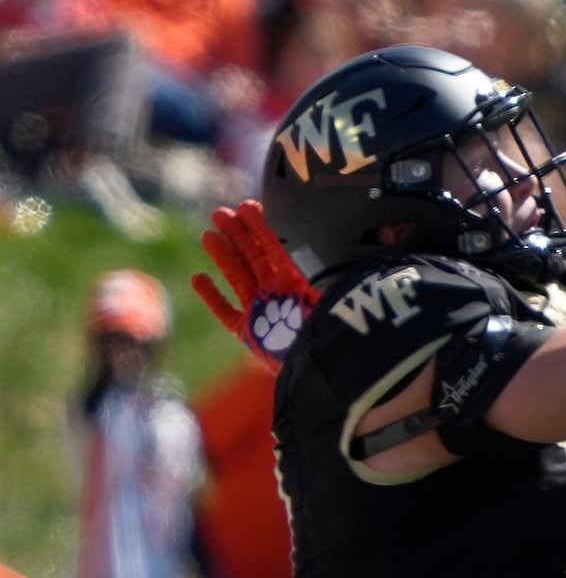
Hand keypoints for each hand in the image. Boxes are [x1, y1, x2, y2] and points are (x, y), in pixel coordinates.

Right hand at [192, 198, 316, 367]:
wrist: (320, 369)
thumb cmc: (328, 335)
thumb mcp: (333, 301)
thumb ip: (329, 279)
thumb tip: (355, 250)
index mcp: (295, 281)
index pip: (274, 248)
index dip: (261, 228)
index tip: (249, 207)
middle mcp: (275, 292)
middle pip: (251, 257)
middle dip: (236, 234)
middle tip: (219, 213)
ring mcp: (260, 311)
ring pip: (237, 277)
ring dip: (223, 256)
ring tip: (208, 235)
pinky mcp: (248, 333)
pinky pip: (226, 312)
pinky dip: (212, 297)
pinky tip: (197, 278)